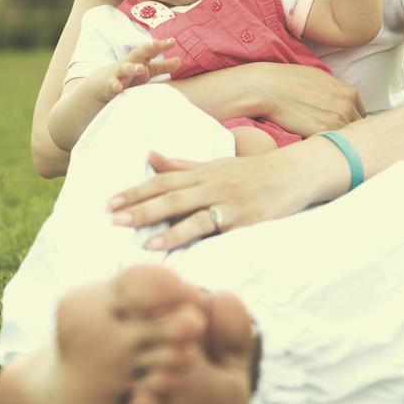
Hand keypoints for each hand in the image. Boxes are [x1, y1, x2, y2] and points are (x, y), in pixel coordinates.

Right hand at [99, 39, 180, 101]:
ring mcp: (119, 73)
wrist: (103, 83)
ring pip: (126, 68)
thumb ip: (162, 66)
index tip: (173, 41)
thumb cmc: (130, 75)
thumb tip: (180, 61)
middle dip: (147, 48)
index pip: (152, 50)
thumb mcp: (147, 70)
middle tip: (156, 44)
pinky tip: (118, 88)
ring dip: (133, 68)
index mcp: (140, 58)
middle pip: (139, 53)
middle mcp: (130, 62)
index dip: (162, 45)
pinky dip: (115, 85)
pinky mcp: (110, 84)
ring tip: (141, 69)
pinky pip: (113, 84)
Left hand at [108, 149, 303, 251]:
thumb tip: (149, 155)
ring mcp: (227, 201)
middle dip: (139, 207)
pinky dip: (193, 238)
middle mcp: (210, 184)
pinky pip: (215, 229)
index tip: (109, 202)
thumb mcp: (214, 164)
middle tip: (112, 218)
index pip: (162, 180)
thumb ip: (181, 164)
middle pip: (169, 195)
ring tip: (140, 240)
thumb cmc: (251, 172)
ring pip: (190, 212)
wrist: (293, 173)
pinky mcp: (244, 219)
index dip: (135, 191)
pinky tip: (176, 248)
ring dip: (164, 226)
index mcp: (201, 172)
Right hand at [252, 63, 364, 134]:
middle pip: (357, 129)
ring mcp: (337, 121)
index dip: (349, 122)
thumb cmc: (289, 80)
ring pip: (347, 140)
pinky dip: (326, 146)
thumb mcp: (320, 78)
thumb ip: (336, 92)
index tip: (337, 126)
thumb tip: (338, 101)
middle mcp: (347, 107)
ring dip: (338, 142)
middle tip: (332, 138)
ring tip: (324, 143)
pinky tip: (317, 144)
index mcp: (349, 93)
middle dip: (346, 133)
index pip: (359, 115)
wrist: (269, 88)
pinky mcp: (323, 134)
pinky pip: (332, 145)